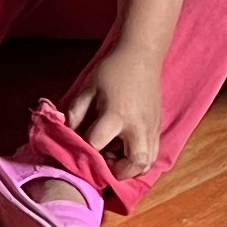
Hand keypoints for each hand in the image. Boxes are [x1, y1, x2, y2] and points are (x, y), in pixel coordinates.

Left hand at [58, 43, 168, 179]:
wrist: (141, 55)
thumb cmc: (112, 70)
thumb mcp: (87, 88)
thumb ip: (75, 113)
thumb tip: (68, 134)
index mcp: (116, 115)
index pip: (97, 145)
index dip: (84, 152)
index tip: (76, 151)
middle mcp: (137, 126)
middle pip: (134, 163)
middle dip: (117, 172)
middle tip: (104, 165)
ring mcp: (151, 128)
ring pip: (148, 163)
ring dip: (130, 168)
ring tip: (115, 157)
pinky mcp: (157, 126)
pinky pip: (153, 153)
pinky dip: (139, 159)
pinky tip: (125, 148)